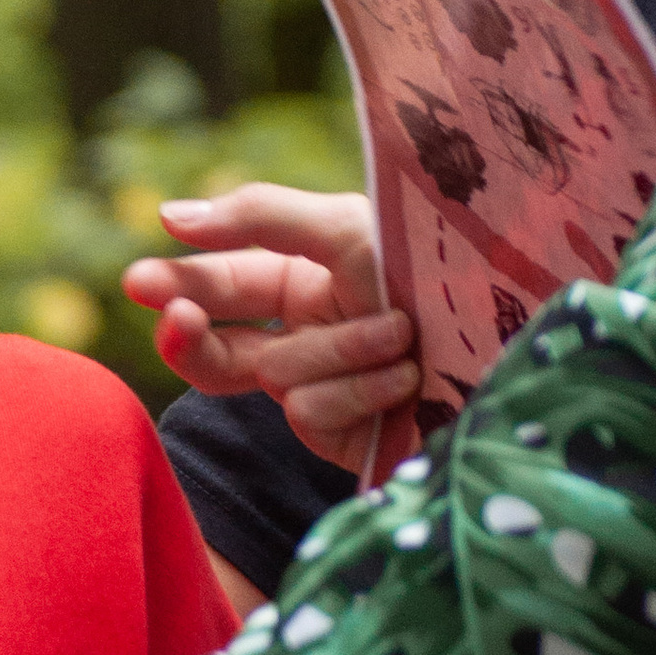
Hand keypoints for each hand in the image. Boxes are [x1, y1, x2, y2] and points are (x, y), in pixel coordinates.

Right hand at [123, 184, 417, 478]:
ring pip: (276, 375)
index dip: (177, 283)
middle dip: (191, 330)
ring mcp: (323, 391)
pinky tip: (408, 381)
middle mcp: (305, 336)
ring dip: (337, 350)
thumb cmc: (438, 270)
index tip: (140, 282)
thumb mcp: (350, 227)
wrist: (515, 346)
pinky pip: (313, 413)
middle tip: (173, 313)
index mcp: (303, 279)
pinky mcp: (345, 439)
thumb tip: (168, 215)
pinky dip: (360, 390)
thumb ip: (258, 217)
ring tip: (401, 337)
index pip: (221, 282)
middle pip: (214, 346)